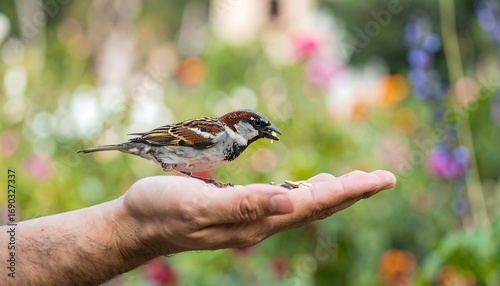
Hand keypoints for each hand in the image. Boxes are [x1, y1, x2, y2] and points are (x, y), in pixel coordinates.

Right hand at [117, 170, 395, 255]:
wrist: (139, 224)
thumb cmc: (162, 209)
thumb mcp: (197, 205)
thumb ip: (242, 205)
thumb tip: (288, 201)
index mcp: (254, 221)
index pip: (311, 205)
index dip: (346, 191)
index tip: (377, 179)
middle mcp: (260, 224)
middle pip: (317, 208)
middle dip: (352, 192)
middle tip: (383, 178)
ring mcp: (252, 220)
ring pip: (305, 207)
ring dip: (334, 193)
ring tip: (359, 181)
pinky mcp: (241, 212)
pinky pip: (286, 204)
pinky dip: (308, 194)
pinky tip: (312, 187)